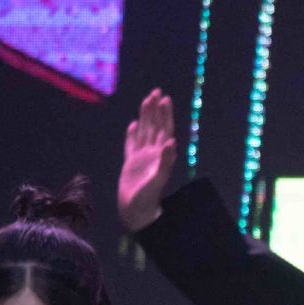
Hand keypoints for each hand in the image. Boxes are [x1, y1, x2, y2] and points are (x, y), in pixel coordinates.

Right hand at [119, 88, 179, 231]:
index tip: (164, 98)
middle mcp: (153, 154)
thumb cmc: (148, 199)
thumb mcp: (158, 179)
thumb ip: (166, 161)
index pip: (164, 130)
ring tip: (147, 100)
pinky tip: (134, 125)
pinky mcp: (131, 164)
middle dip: (156, 110)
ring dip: (146, 117)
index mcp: (161, 156)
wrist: (137, 212)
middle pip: (155, 127)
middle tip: (156, 92)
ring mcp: (141, 158)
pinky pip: (132, 145)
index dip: (164, 114)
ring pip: (144, 132)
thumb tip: (172, 142)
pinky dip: (132, 134)